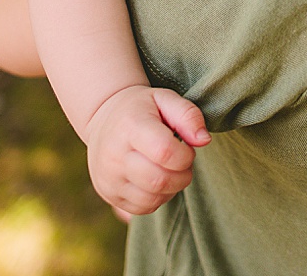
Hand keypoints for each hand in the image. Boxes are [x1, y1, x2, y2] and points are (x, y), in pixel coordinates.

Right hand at [84, 85, 210, 216]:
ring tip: (170, 169)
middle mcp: (114, 155)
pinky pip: (143, 208)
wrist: (102, 119)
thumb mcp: (164, 99)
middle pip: (160, 180)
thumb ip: (188, 115)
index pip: (165, 152)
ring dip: (172, 188)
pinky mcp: (109, 195)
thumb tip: (204, 140)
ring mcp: (109, 178)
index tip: (186, 147)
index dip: (186, 155)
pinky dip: (158, 198)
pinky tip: (157, 180)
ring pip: (152, 198)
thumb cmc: (140, 108)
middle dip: (182, 175)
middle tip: (182, 161)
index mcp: (130, 126)